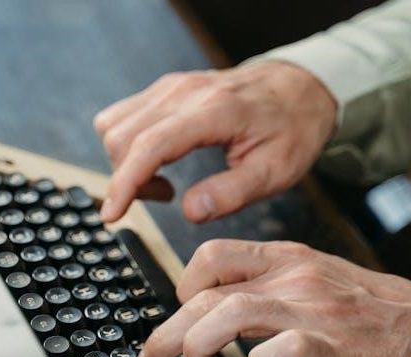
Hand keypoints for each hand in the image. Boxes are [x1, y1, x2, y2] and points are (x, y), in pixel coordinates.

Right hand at [93, 61, 336, 222]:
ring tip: (161, 182)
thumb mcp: (275, 171)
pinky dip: (127, 147)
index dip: (125, 183)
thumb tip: (190, 211)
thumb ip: (232, 193)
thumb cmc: (290, 129)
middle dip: (128, 179)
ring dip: (124, 164)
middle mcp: (184, 92)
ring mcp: (170, 87)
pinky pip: (122, 116)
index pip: (151, 145)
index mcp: (214, 111)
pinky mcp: (164, 89)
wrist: (298, 86)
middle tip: (164, 197)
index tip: (112, 215)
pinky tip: (157, 161)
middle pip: (122, 137)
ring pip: (114, 126)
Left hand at [138, 240, 410, 356]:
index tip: (176, 313)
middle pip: (207, 294)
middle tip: (155, 355)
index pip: (213, 256)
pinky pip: (278, 353)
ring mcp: (310, 310)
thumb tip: (218, 309)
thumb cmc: (372, 315)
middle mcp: (293, 279)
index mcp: (287, 260)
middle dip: (169, 329)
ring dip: (197, 346)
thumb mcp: (315, 281)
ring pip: (230, 314)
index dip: (182, 285)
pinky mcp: (329, 346)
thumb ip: (269, 288)